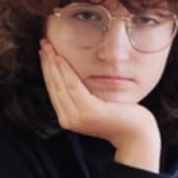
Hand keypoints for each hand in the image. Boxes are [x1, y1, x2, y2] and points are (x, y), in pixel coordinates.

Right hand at [40, 38, 159, 166]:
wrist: (135, 133)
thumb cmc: (119, 116)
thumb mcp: (95, 104)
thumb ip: (82, 95)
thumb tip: (72, 76)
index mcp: (67, 118)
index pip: (53, 89)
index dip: (47, 70)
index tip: (43, 52)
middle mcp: (68, 119)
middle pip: (53, 85)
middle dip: (46, 63)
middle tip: (42, 43)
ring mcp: (77, 116)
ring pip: (60, 84)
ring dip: (52, 63)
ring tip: (48, 46)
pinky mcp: (88, 111)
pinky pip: (73, 86)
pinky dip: (65, 71)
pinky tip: (59, 58)